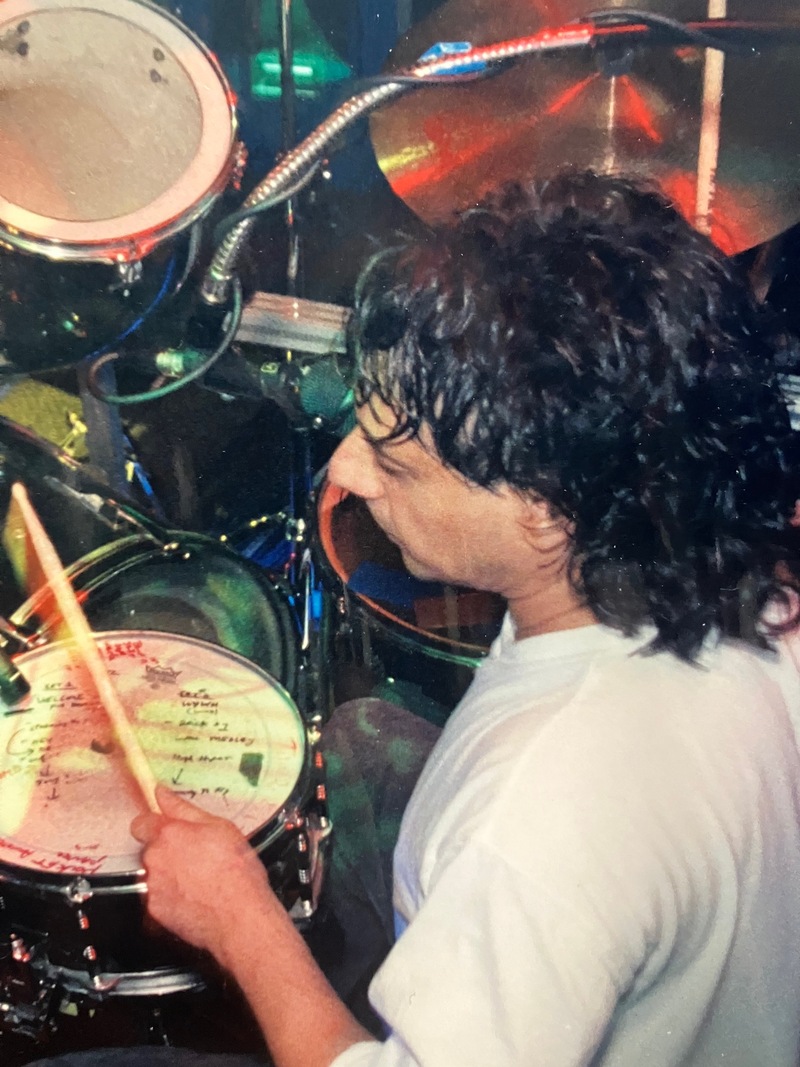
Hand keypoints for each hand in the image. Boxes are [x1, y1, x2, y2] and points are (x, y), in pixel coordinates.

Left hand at [131, 784, 278, 968]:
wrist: (239, 917)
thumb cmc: (236, 872)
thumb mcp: (220, 827)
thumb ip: (183, 808)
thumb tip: (162, 794)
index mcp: (169, 834)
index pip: (141, 822)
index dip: (153, 825)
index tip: (166, 829)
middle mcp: (155, 859)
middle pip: (151, 849)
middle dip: (169, 852)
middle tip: (197, 858)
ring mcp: (152, 887)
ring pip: (155, 874)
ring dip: (170, 875)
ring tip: (200, 880)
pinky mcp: (154, 912)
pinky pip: (158, 897)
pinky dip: (172, 897)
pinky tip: (195, 897)